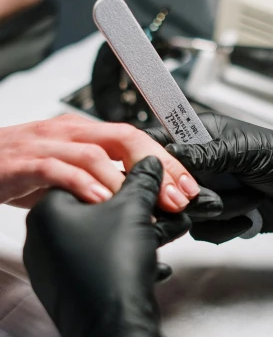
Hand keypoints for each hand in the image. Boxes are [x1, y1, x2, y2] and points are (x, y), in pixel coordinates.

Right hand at [0, 114, 200, 211]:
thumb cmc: (19, 168)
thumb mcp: (67, 172)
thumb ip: (99, 180)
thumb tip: (140, 201)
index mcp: (83, 132)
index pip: (136, 138)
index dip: (167, 160)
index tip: (189, 187)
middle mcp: (69, 132)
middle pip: (125, 138)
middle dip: (158, 167)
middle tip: (178, 196)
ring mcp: (46, 144)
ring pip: (95, 153)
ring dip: (127, 180)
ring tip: (150, 204)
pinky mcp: (25, 162)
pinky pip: (58, 168)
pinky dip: (82, 184)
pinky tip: (102, 201)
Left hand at [23, 156, 188, 336]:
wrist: (115, 331)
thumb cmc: (114, 270)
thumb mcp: (135, 210)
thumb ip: (142, 180)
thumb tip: (148, 165)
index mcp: (46, 214)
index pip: (85, 179)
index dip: (122, 179)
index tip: (145, 181)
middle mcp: (41, 241)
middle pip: (94, 210)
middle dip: (133, 210)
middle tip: (161, 208)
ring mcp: (52, 270)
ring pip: (99, 240)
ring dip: (134, 235)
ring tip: (165, 233)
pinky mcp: (68, 292)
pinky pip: (98, 265)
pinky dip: (124, 260)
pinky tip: (151, 264)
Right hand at [148, 114, 272, 249]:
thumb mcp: (248, 151)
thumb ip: (206, 152)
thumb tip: (170, 155)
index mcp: (202, 133)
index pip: (158, 141)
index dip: (153, 159)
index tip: (164, 176)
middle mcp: (200, 162)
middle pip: (165, 184)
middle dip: (195, 195)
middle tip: (219, 196)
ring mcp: (207, 191)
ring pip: (184, 211)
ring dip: (221, 210)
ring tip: (250, 199)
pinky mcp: (217, 217)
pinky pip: (202, 230)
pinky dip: (228, 227)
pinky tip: (250, 214)